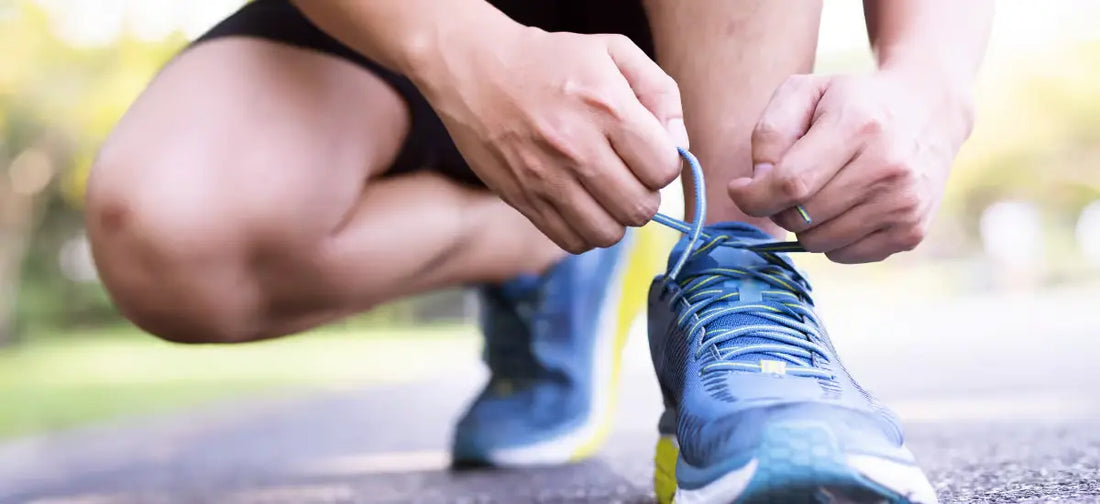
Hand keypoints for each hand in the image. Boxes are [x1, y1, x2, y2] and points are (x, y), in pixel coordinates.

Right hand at [416, 27, 688, 252]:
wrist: (474, 68)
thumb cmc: (551, 59)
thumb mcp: (615, 52)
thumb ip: (661, 93)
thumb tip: (679, 146)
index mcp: (607, 107)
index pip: (664, 169)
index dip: (664, 165)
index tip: (647, 152)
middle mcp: (577, 148)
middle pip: (640, 209)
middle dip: (643, 194)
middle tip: (627, 175)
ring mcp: (546, 179)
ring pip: (608, 233)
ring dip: (614, 217)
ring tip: (604, 192)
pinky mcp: (522, 199)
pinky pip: (571, 241)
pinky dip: (584, 231)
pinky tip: (581, 204)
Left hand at [728, 71, 973, 262]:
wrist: (928, 111)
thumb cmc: (851, 102)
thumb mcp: (804, 92)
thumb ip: (769, 133)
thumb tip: (756, 186)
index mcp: (858, 125)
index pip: (790, 183)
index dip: (754, 195)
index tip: (742, 188)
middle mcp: (888, 167)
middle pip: (802, 217)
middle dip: (780, 206)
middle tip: (788, 185)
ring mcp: (904, 204)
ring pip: (819, 242)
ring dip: (804, 224)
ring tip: (819, 192)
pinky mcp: (912, 231)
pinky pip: (845, 255)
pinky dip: (832, 238)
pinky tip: (844, 207)